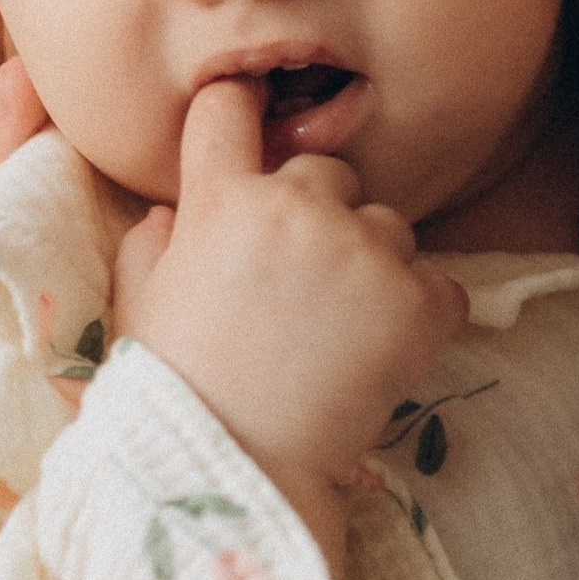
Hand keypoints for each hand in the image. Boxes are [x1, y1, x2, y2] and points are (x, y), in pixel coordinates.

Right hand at [115, 80, 467, 564]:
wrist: (242, 471)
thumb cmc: (178, 396)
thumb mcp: (139, 311)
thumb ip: (149, 247)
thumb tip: (167, 214)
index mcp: (219, 202)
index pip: (230, 108)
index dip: (239, 113)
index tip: (249, 123)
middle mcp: (296, 208)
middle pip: (325, 170)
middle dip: (318, 213)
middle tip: (299, 288)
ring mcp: (363, 251)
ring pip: (388, 224)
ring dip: (372, 263)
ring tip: (338, 331)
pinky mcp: (420, 300)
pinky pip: (439, 283)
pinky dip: (420, 313)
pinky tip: (379, 354)